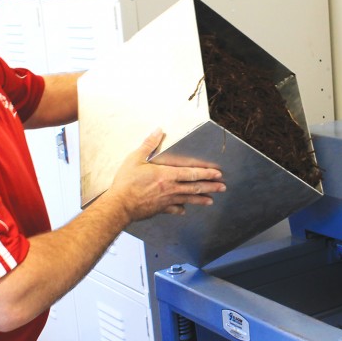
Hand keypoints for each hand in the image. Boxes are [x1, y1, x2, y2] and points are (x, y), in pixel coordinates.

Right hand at [108, 129, 224, 221]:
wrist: (119, 205)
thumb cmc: (127, 182)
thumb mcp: (136, 158)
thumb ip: (149, 144)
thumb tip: (159, 130)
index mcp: (166, 175)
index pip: (191, 173)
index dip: (206, 173)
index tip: (217, 173)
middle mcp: (170, 188)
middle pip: (194, 187)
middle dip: (210, 186)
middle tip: (222, 187)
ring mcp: (166, 200)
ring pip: (188, 199)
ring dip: (201, 199)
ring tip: (211, 200)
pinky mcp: (159, 209)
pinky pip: (173, 209)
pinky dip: (180, 209)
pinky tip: (184, 210)